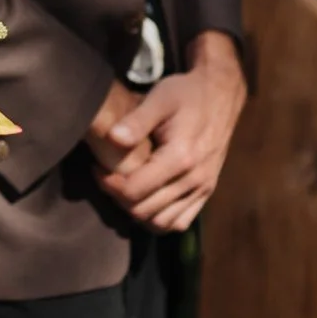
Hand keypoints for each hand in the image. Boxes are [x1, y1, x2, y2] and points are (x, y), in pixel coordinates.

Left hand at [93, 33, 245, 233]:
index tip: (97, 168)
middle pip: (144, 211)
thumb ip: (136, 121)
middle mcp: (194, 180)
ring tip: (124, 189)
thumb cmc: (186, 93)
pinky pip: (180, 222)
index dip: (108, 184)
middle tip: (106, 177)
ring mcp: (203, 189)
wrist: (220, 94)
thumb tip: (112, 138)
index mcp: (180, 158)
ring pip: (161, 223)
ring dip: (137, 212)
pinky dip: (159, 218)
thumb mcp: (159, 98)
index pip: (134, 191)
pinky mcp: (207, 192)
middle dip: (118, 198)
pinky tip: (147, 199)